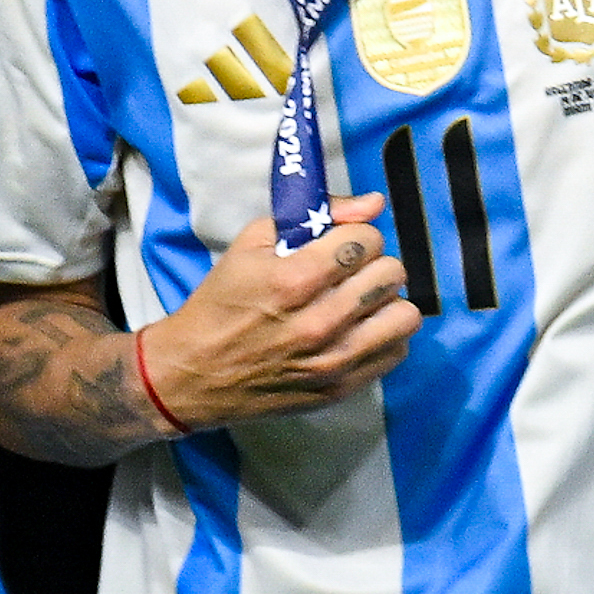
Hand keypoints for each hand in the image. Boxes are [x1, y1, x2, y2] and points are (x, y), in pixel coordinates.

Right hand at [142, 192, 414, 431]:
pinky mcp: (338, 390)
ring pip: (403, 317)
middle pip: (390, 275)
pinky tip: (358, 331)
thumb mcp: (251, 244)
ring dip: (385, 303)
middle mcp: (318, 323)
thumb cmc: (220, 303)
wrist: (190, 375)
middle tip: (353, 274)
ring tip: (362, 303)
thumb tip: (373, 203)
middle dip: (374, 265)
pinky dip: (383, 338)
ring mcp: (331, 362)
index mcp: (294, 281)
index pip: (367, 240)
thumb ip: (317, 216)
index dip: (357, 236)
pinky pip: (395, 353)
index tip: (342, 245)